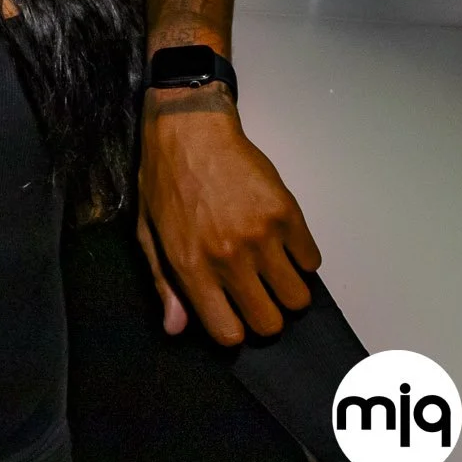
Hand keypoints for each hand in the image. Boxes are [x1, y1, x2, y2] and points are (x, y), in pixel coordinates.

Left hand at [136, 84, 322, 344]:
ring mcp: (261, 235)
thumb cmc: (164, 179)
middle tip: (257, 295)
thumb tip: (176, 329)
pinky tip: (281, 241)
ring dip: (287, 290)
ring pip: (297, 297)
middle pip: (270, 322)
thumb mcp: (149, 233)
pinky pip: (312, 260)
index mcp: (191, 265)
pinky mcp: (286, 213)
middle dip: (265, 316)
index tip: (233, 317)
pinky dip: (301, 258)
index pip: (228, 332)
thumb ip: (164, 284)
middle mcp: (229, 256)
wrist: (189, 129)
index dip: (233, 331)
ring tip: (270, 269)